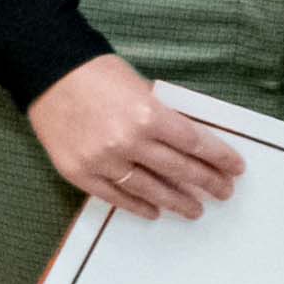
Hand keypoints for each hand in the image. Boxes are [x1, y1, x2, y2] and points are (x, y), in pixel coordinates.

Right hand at [29, 55, 245, 221]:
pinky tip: (154, 211)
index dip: (219, 158)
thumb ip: (163, 118)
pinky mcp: (80, 173)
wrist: (47, 72)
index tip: (235, 169)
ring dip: (177, 202)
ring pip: (150, 190)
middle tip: (224, 192)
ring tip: (195, 210)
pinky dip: (138, 205)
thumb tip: (190, 145)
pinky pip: (115, 197)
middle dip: (207, 183)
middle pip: (178, 170)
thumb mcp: (142, 88)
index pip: (195, 144)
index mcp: (149, 115)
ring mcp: (102, 161)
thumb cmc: (98, 73)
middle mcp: (128, 142)